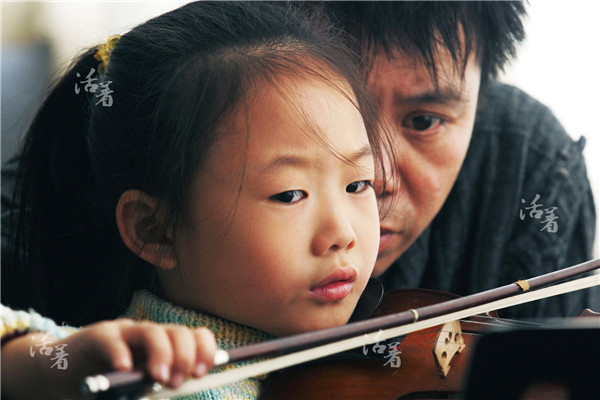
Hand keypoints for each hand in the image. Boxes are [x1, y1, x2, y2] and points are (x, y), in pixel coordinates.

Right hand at [1, 318, 216, 398]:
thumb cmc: (105, 385)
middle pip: (178, 332)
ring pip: (152, 332)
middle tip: (178, 382)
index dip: (204, 350)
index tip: (202, 373)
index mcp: (164, 346)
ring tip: (158, 378)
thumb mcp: (136, 390)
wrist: (62, 374)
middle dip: (185, 356)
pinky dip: (121, 354)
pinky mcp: (97, 337)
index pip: (194, 337)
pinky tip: (125, 368)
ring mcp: (124, 333)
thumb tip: (175, 390)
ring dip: (162, 354)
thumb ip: (154, 388)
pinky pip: (113, 341)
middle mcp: (148, 335)